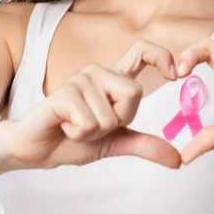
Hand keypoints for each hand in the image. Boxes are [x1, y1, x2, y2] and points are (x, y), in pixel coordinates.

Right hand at [1, 41, 180, 168]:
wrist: (35, 150)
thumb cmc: (72, 141)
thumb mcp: (116, 143)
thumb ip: (145, 146)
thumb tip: (178, 160)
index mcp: (112, 80)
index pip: (141, 53)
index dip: (160, 57)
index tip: (174, 75)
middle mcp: (97, 73)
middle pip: (134, 93)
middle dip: (118, 121)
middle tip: (95, 127)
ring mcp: (79, 80)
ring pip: (110, 115)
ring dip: (95, 133)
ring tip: (75, 128)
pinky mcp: (63, 94)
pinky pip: (90, 123)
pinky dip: (79, 135)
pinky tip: (64, 127)